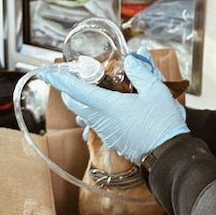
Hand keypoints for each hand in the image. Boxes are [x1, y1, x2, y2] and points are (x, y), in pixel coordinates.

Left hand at [39, 48, 188, 163]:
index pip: (76, 90)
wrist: (168, 155)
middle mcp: (101, 119)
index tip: (47, 73)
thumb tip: (132, 60)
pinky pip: (95, 122)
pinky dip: (95, 110)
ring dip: (83, 99)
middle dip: (69, 88)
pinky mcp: (112, 138)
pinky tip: (110, 104)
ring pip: (84, 112)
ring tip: (94, 86)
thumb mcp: (156, 91)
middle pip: (74, 102)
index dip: (59, 80)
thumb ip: (141, 72)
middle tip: (76, 75)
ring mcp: (105, 131)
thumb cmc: (163, 124)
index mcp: (108, 106)